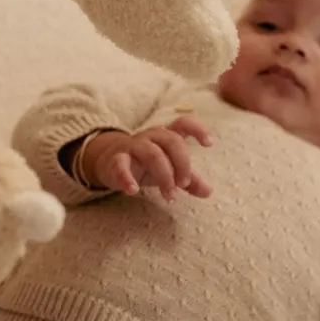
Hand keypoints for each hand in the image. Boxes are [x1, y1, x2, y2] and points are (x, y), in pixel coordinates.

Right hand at [81, 116, 213, 202]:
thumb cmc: (146, 164)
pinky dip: (127, 178)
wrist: (110, 162)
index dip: (197, 129)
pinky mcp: (116, 159)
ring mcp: (133, 146)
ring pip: (152, 154)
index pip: (183, 123)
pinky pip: (121, 165)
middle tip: (184, 184)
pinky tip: (133, 190)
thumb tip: (208, 192)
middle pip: (172, 141)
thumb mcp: (170, 169)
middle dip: (182, 163)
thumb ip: (189, 180)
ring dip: (164, 176)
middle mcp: (151, 137)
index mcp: (166, 136)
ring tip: (170, 196)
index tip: (209, 143)